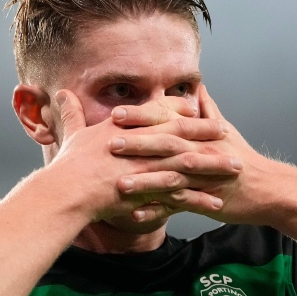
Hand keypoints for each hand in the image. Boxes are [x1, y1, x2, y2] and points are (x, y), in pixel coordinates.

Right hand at [47, 90, 241, 223]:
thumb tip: (61, 93)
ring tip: (236, 168)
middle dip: (208, 133)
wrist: (69, 192)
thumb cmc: (70, 164)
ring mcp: (150, 167)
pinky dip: (201, 198)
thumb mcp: (71, 133)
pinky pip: (183, 195)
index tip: (198, 107)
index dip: (181, 109)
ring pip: (191, 164)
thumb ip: (72, 113)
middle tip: (228, 132)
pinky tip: (218, 202)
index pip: (162, 111)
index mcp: (129, 126)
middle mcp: (144, 143)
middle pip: (183, 134)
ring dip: (214, 166)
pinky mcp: (153, 192)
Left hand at [109, 85, 285, 224]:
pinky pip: (178, 206)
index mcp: (200, 133)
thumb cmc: (242, 158)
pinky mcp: (205, 200)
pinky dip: (157, 211)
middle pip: (167, 144)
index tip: (116, 114)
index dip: (142, 116)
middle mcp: (200, 151)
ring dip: (144, 181)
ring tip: (118, 184)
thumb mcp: (225, 129)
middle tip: (109, 143)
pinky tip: (135, 215)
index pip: (168, 119)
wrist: (267, 188)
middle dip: (138, 143)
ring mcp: (203, 177)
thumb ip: (207, 109)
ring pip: (170, 177)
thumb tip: (198, 86)